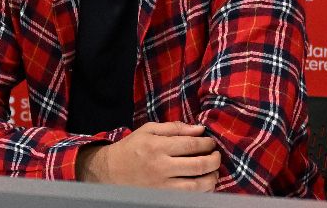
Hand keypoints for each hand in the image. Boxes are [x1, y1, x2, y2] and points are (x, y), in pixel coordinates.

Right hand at [76, 121, 220, 189]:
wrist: (109, 172)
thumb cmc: (131, 148)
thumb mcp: (148, 130)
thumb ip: (175, 128)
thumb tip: (200, 129)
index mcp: (158, 147)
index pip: (192, 145)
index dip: (207, 144)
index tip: (211, 142)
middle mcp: (161, 167)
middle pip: (198, 165)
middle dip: (214, 160)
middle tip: (216, 156)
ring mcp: (162, 186)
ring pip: (196, 186)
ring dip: (211, 179)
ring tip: (214, 172)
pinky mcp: (162, 198)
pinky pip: (187, 197)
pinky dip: (201, 192)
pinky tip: (203, 185)